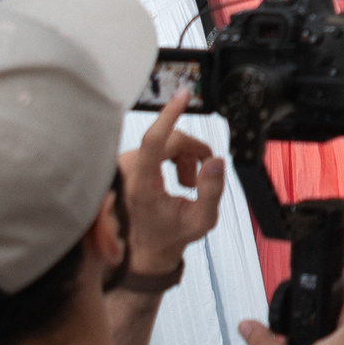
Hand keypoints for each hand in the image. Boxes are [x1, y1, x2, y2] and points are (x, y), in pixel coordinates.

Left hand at [118, 90, 223, 273]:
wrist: (146, 249)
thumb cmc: (170, 236)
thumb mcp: (201, 221)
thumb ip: (211, 191)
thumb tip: (215, 160)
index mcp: (142, 185)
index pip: (154, 140)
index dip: (170, 115)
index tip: (183, 95)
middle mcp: (130, 171)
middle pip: (171, 141)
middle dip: (193, 154)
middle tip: (204, 176)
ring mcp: (128, 166)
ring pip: (167, 143)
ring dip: (186, 159)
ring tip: (190, 184)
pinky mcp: (131, 163)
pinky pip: (160, 146)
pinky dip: (176, 159)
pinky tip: (179, 180)